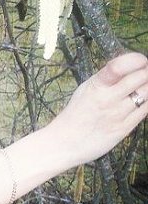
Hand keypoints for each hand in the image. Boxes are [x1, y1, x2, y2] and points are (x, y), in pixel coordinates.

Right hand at [48, 52, 147, 166]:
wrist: (64, 143)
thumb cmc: (75, 114)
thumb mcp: (85, 89)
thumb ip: (106, 78)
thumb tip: (131, 65)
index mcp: (96, 85)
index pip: (121, 65)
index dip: (137, 60)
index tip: (140, 62)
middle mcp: (107, 98)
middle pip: (142, 76)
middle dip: (146, 73)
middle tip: (143, 76)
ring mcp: (117, 114)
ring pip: (147, 92)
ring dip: (147, 88)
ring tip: (140, 90)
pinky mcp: (124, 128)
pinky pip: (146, 110)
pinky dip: (146, 103)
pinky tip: (139, 103)